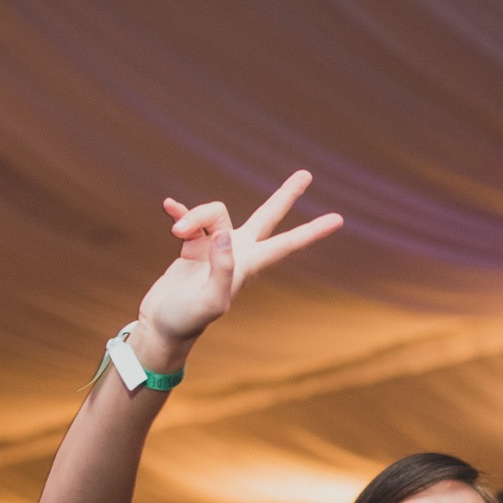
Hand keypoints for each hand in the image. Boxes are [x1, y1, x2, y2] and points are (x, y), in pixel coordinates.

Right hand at [135, 171, 342, 349]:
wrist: (163, 327)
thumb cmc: (187, 320)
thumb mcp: (208, 300)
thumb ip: (221, 269)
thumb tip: (224, 235)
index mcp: (249, 265)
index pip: (287, 244)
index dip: (312, 231)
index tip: (338, 220)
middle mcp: (238, 253)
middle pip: (267, 216)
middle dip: (285, 196)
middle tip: (306, 175)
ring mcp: (216, 248)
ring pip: (214, 213)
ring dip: (194, 216)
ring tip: (176, 233)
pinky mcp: (194, 246)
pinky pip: (190, 218)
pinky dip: (180, 212)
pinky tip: (169, 208)